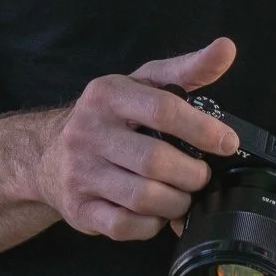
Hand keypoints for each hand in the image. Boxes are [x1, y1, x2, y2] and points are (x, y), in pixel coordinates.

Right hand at [35, 38, 239, 240]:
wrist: (47, 153)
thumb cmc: (108, 117)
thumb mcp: (142, 84)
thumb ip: (187, 69)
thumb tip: (226, 49)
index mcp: (107, 94)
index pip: (163, 110)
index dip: (202, 129)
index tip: (227, 143)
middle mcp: (88, 131)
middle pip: (156, 160)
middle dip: (192, 174)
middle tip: (201, 175)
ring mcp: (80, 172)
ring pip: (143, 197)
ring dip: (176, 202)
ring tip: (183, 194)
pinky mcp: (79, 208)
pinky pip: (125, 226)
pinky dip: (152, 225)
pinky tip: (157, 213)